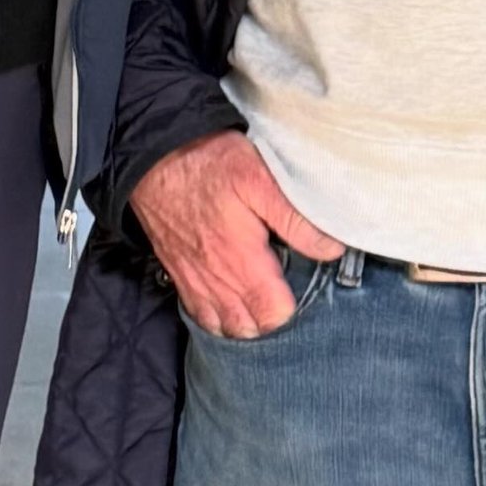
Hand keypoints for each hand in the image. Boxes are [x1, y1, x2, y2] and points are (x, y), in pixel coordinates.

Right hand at [130, 136, 343, 339]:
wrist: (154, 156)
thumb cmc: (209, 164)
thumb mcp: (261, 179)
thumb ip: (296, 219)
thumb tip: (332, 250)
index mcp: (241, 262)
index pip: (274, 315)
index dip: (294, 305)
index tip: (301, 282)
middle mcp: (216, 281)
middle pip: (250, 329)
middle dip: (269, 319)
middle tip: (283, 289)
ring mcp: (193, 281)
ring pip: (223, 327)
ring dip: (243, 321)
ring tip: (259, 298)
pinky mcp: (178, 273)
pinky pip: (198, 314)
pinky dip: (216, 316)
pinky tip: (229, 297)